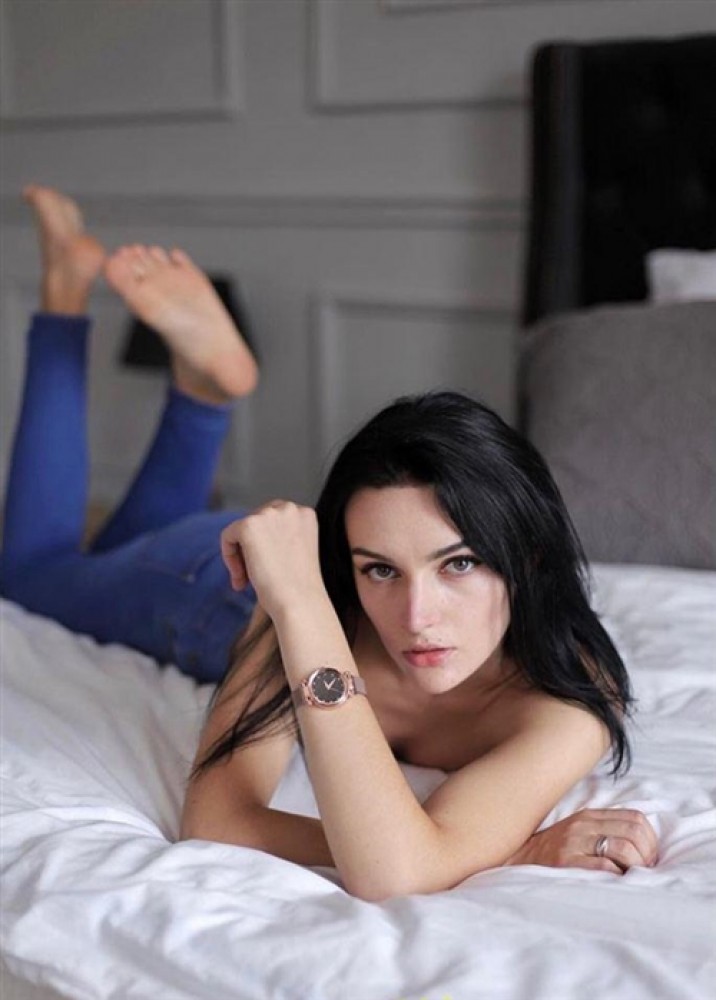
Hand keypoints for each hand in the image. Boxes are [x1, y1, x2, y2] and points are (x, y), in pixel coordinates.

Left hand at [220, 501, 325, 619]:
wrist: (299, 603)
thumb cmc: (298, 589)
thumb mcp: (295, 553)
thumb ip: (279, 537)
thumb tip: (250, 539)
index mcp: (305, 514)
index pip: (274, 519)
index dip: (264, 543)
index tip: (266, 567)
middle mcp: (289, 508)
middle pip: (256, 521)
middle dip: (250, 549)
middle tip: (251, 578)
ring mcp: (269, 514)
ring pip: (240, 530)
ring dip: (240, 556)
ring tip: (246, 582)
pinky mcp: (249, 525)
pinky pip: (228, 536)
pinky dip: (229, 557)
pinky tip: (240, 579)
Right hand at [506, 808, 658, 873]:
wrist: (517, 859)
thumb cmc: (554, 851)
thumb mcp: (579, 832)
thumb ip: (605, 831)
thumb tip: (643, 847)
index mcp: (590, 816)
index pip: (636, 818)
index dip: (651, 840)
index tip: (649, 859)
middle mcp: (584, 825)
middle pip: (634, 832)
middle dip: (647, 856)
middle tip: (644, 872)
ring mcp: (574, 842)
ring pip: (623, 848)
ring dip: (636, 868)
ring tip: (631, 879)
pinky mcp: (566, 862)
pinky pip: (604, 868)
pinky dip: (618, 877)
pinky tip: (615, 884)